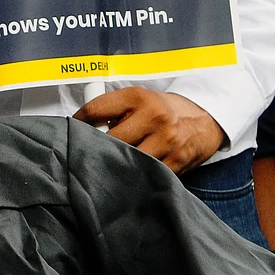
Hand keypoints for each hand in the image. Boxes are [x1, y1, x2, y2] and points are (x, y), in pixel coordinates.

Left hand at [74, 87, 225, 173]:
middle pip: (109, 139)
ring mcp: (166, 141)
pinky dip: (134, 176)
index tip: (71, 131)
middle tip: (85, 153)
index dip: (78, 123)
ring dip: (113, 165)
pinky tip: (126, 175)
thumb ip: (113, 111)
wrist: (203, 120)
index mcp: (137, 98)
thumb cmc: (160, 110)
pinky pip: (146, 173)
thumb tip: (83, 129)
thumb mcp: (137, 100)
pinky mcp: (175, 161)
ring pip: (127, 159)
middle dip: (95, 148)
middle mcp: (153, 117)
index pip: (95, 111)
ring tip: (104, 167)